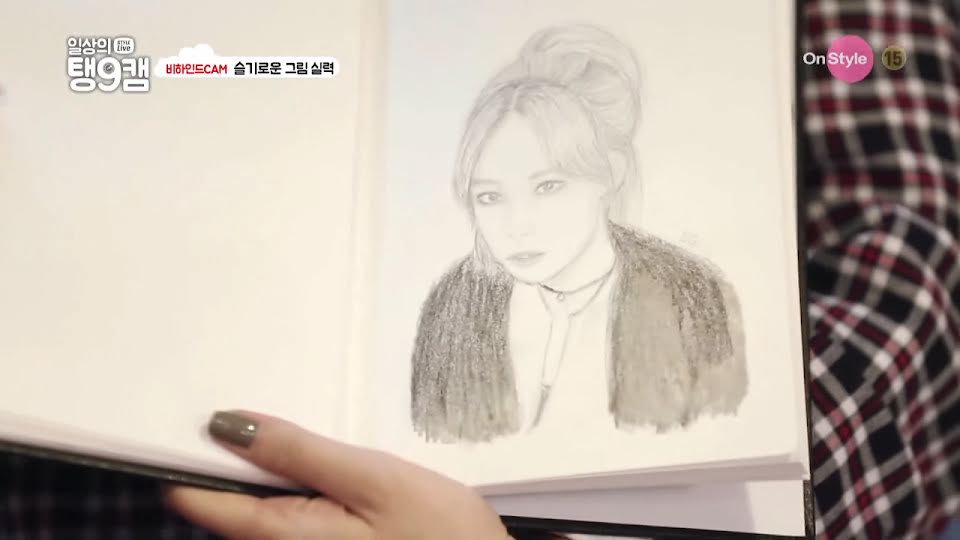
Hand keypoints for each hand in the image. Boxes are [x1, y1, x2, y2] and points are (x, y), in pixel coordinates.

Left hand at [165, 411, 511, 539]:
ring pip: (257, 502)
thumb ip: (297, 452)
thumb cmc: (438, 534)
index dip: (188, 450)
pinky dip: (293, 479)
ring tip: (297, 426)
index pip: (198, 498)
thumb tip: (227, 426)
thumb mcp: (371, 477)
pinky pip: (285, 510)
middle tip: (264, 400)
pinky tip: (321, 460)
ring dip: (269, 462)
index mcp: (279, 535)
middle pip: (225, 500)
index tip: (194, 407)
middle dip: (236, 449)